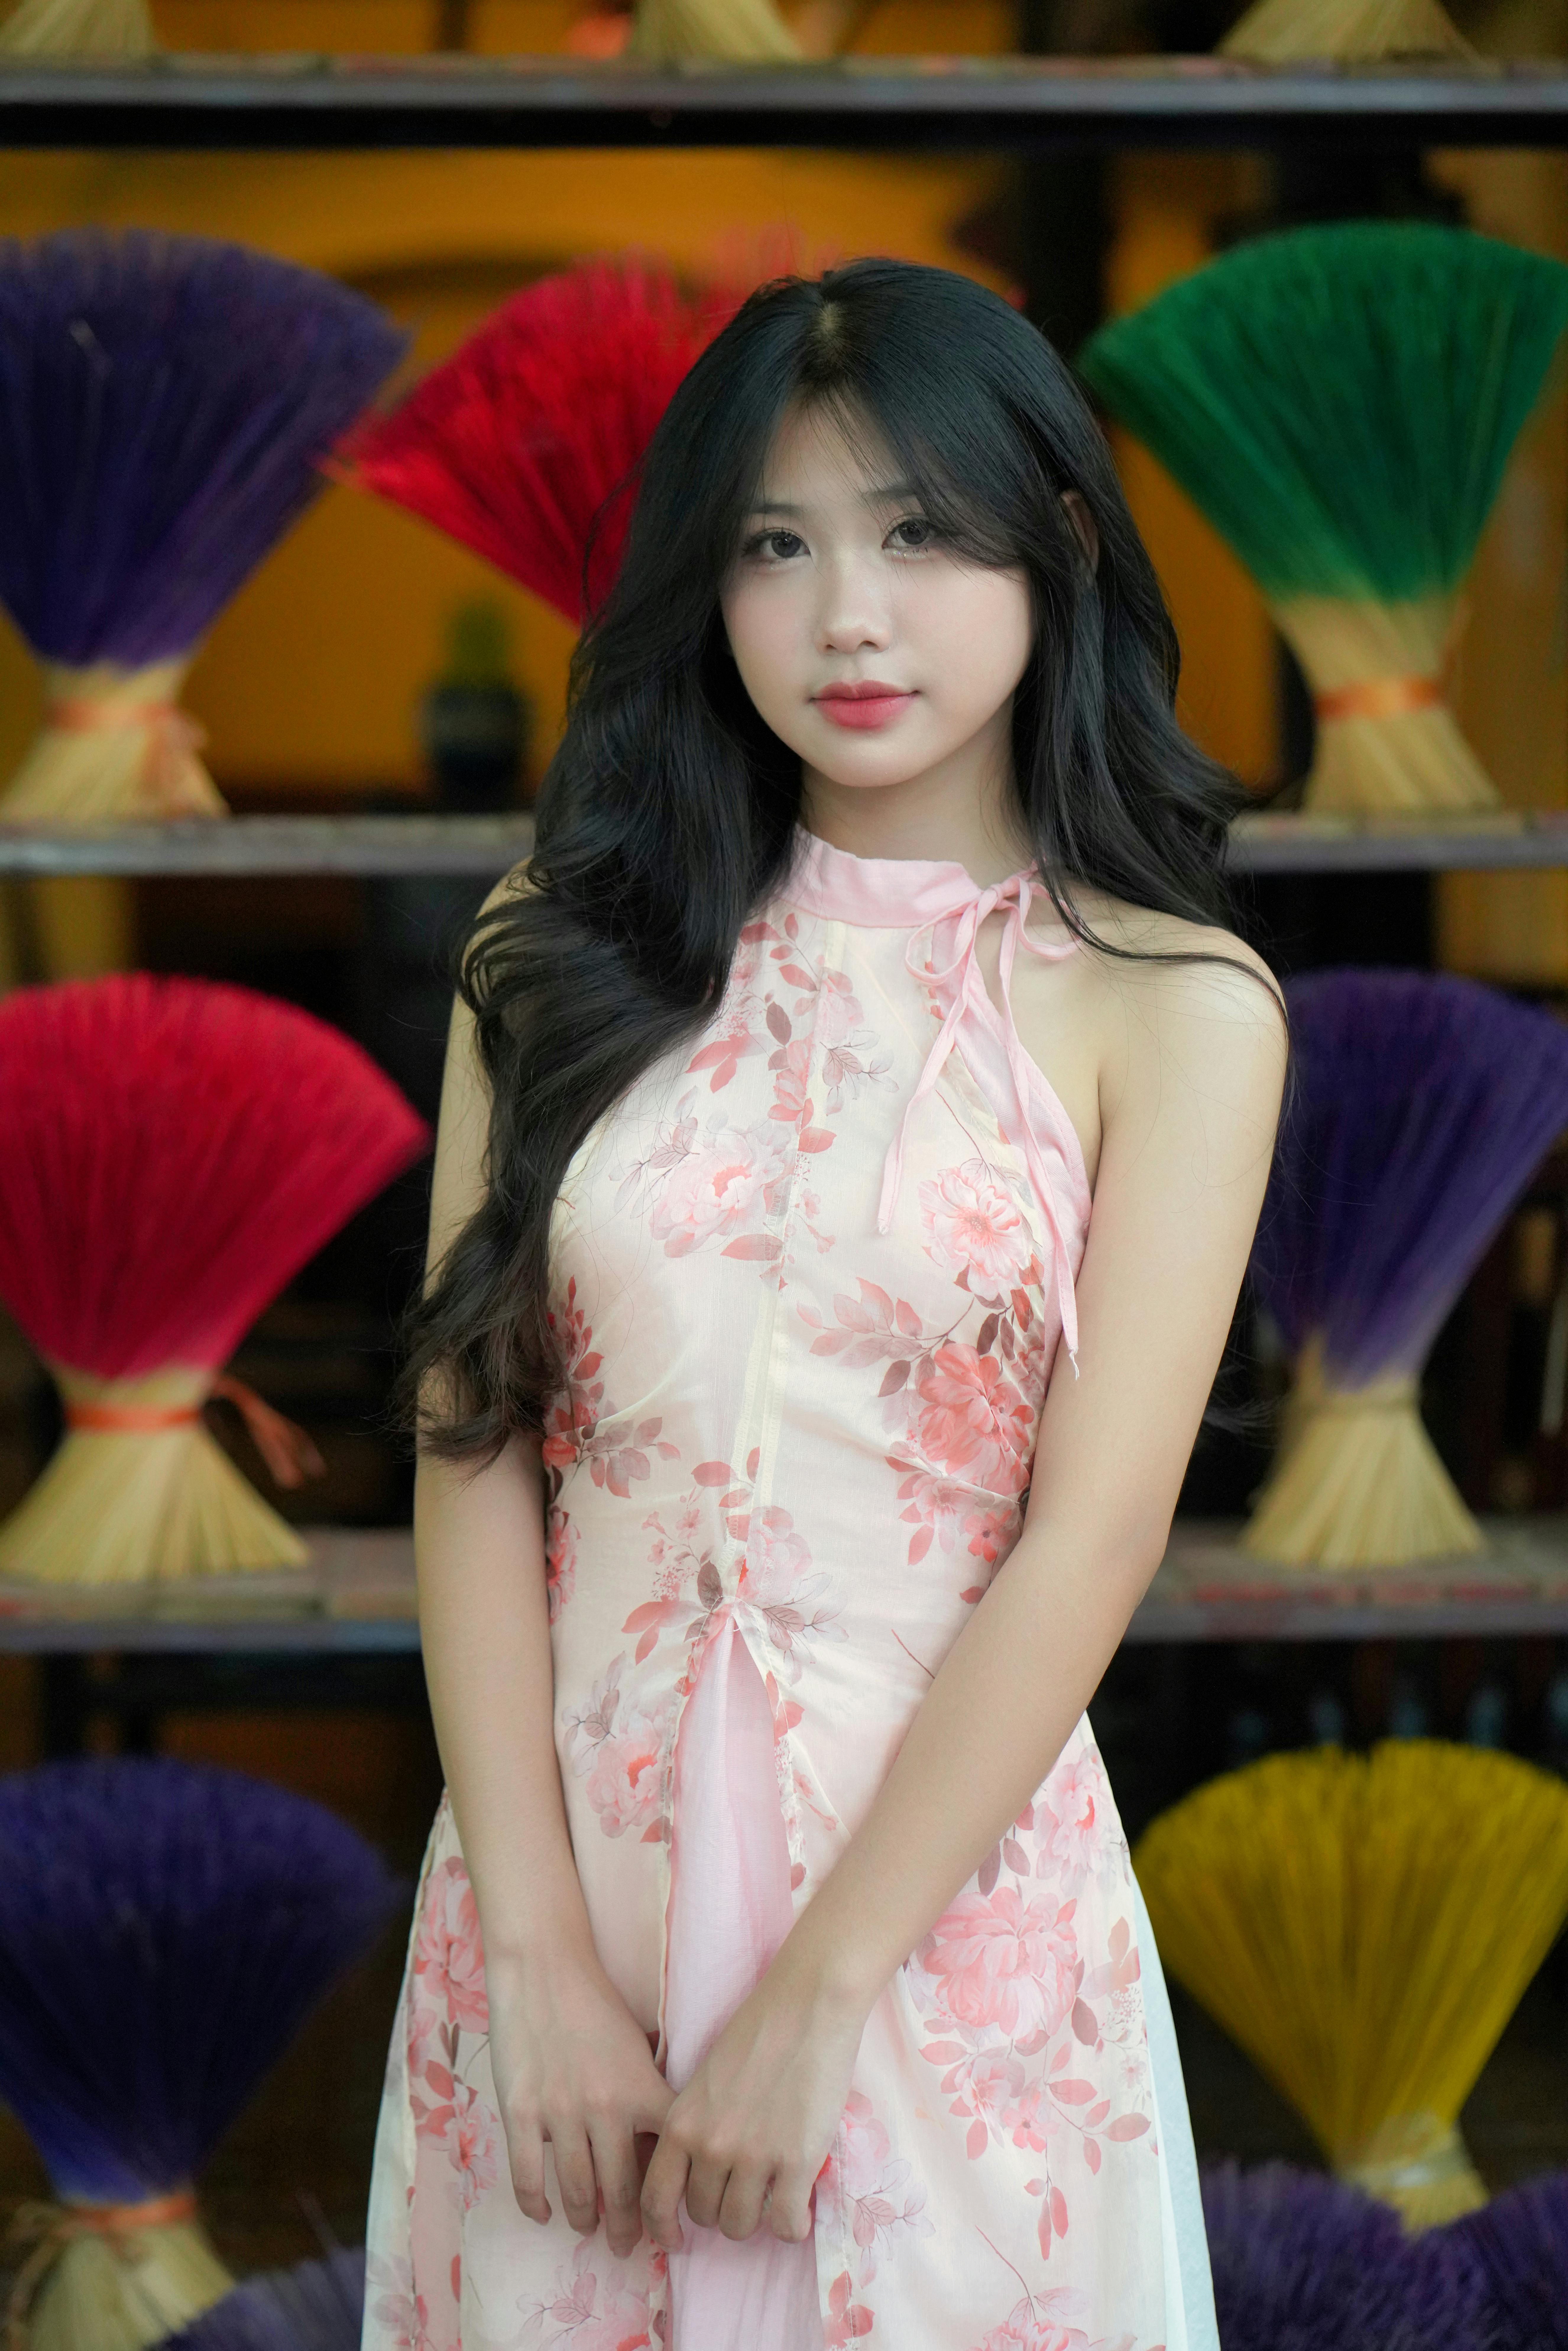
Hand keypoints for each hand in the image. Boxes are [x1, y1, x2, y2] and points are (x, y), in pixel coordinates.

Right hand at [486, 1940, 674, 2258]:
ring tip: (588, 2228)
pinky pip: (528, 2176)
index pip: (664, 2165)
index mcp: (641, 2091)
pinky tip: (544, 2214)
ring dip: (584, 2219)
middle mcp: (605, 2108)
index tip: (673, 2232)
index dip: (670, 2208)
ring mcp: (560, 2112)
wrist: (544, 1968)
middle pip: (620, 2192)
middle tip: (628, 2246)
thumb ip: (649, 2095)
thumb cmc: (597, 2005)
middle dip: (626, 2229)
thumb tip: (663, 2146)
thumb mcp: (639, 2049)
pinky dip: (536, 2204)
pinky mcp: (521, 2111)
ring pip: (575, 2191)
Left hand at [640, 1952, 868, 2251]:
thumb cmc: (757, 2033)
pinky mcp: (797, 2161)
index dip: (663, 2229)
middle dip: (721, 2209)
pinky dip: (792, 2224)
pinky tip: (798, 2204)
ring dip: (756, 2218)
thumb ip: (695, 2125)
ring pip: (741, 2226)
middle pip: (703, 2215)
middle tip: (742, 2188)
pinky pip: (787, 2225)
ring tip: (771, 2192)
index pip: (654, 2199)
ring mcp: (753, 2156)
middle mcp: (710, 2145)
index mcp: (681, 2123)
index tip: (676, 2239)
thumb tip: (695, 2172)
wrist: (807, 2005)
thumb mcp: (705, 2080)